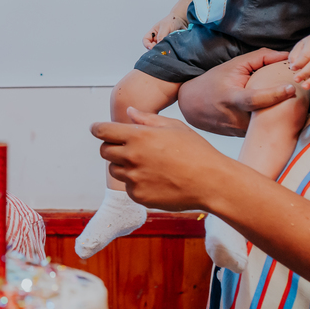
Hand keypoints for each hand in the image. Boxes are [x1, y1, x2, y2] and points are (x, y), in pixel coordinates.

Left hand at [91, 109, 223, 211]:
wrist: (211, 182)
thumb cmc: (196, 151)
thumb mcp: (174, 127)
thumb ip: (147, 119)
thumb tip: (128, 112)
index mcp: (138, 136)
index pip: (102, 131)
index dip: (98, 129)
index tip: (98, 129)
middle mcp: (131, 157)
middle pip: (104, 151)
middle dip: (112, 147)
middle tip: (128, 148)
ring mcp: (134, 178)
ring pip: (115, 170)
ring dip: (124, 166)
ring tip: (149, 165)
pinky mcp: (138, 196)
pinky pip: (129, 187)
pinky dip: (137, 183)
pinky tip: (157, 179)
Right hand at [143, 13, 187, 49]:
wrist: (182, 20)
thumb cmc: (172, 21)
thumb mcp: (165, 27)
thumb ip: (161, 36)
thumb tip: (158, 46)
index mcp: (153, 33)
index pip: (146, 40)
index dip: (147, 44)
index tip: (151, 47)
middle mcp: (157, 38)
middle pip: (152, 47)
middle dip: (155, 48)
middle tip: (161, 49)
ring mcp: (163, 42)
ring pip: (160, 49)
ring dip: (163, 49)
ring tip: (168, 47)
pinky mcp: (170, 45)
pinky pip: (168, 49)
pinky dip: (169, 49)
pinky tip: (172, 47)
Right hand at [177, 49, 296, 136]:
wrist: (192, 105)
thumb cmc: (213, 82)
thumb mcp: (234, 65)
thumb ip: (261, 58)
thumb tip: (287, 56)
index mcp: (232, 98)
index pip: (255, 99)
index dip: (273, 95)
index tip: (291, 88)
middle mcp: (236, 118)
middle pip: (268, 113)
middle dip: (287, 105)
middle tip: (305, 92)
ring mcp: (240, 131)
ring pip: (268, 123)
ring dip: (282, 113)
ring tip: (294, 101)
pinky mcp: (244, 136)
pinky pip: (264, 128)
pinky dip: (273, 119)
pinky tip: (279, 110)